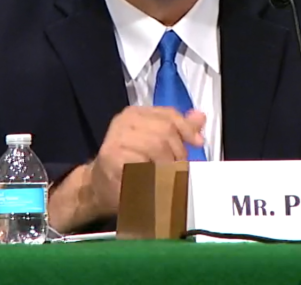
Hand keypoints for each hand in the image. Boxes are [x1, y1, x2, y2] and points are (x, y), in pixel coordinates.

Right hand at [86, 106, 205, 215]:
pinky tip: (153, 182)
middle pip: (165, 131)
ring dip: (167, 166)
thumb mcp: (156, 143)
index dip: (186, 129)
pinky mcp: (112, 157)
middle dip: (177, 152)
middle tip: (178, 169)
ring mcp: (116, 137)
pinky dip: (153, 175)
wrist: (100, 186)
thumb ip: (177, 130)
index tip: (198, 144)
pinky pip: (142, 164)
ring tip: (167, 178)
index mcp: (136, 114)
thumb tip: (200, 117)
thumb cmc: (131, 164)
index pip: (169, 114)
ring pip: (156, 146)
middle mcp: (125, 121)